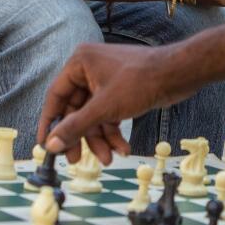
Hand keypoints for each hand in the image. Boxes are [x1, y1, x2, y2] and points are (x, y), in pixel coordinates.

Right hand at [37, 43, 188, 163]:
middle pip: (76, 110)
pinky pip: (109, 115)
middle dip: (81, 136)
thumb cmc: (141, 81)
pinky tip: (123, 148)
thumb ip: (76, 127)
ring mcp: (106, 81)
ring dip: (100, 139)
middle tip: (76, 161)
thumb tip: (50, 145)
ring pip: (94, 116)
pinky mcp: (121, 92)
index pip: (56, 96)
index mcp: (79, 63)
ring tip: (109, 159)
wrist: (178, 74)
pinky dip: (114, 132)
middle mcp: (89, 70)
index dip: (50, 122)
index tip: (45, 146)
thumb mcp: (104, 108)